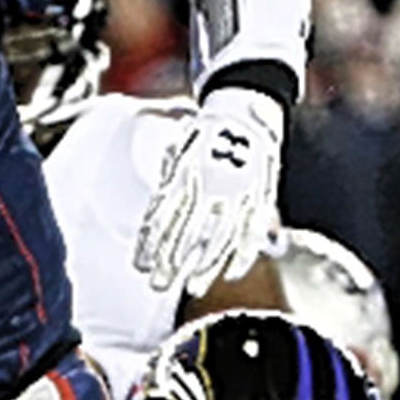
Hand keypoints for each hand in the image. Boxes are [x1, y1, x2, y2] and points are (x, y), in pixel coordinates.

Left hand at [135, 86, 283, 297]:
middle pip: (188, 232)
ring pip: (220, 236)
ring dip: (205, 266)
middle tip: (159, 286)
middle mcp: (211, 186)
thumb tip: (152, 226)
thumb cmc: (205, 137)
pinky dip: (244, 254)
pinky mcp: (260, 197)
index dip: (150, 244)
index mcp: (186, 174)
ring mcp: (238, 193)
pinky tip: (232, 275)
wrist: (246, 111)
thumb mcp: (180, 153)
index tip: (140, 267)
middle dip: (172, 262)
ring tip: (193, 289)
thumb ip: (168, 186)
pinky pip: (253, 230)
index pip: (163, 216)